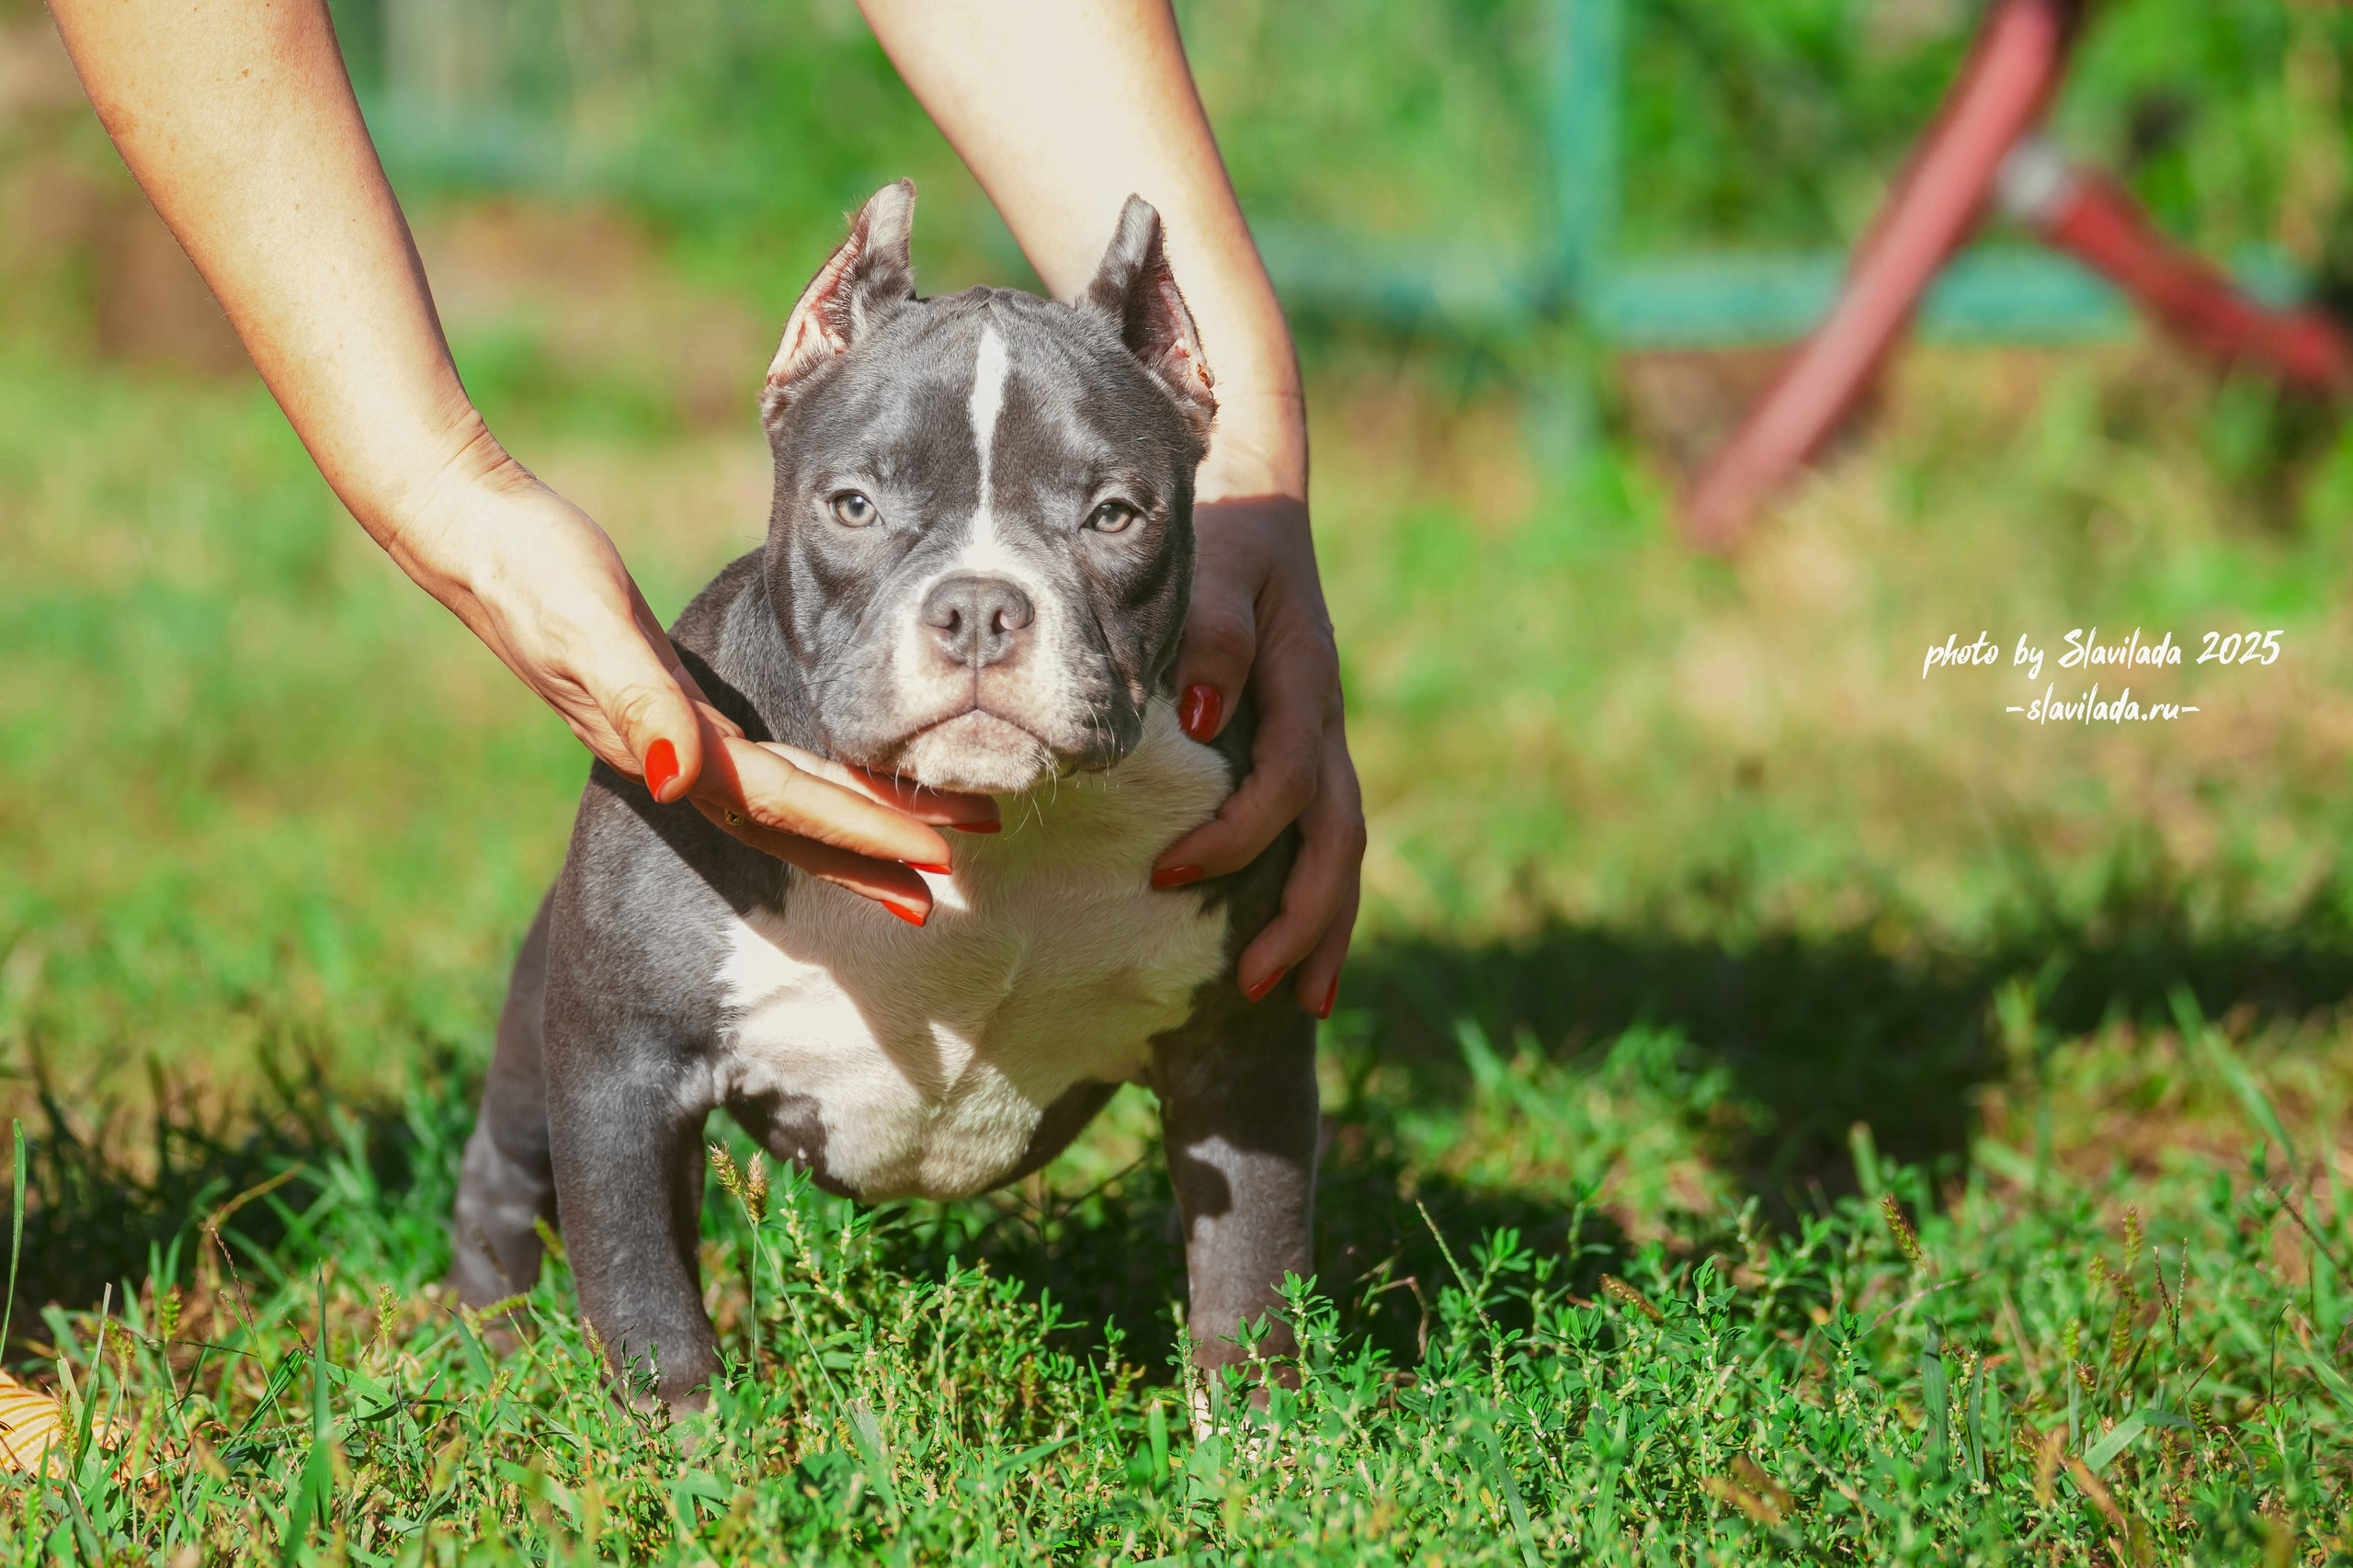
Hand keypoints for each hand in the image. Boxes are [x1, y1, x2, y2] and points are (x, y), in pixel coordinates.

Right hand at [401, 458, 996, 920]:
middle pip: (793, 825)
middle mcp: (675, 754)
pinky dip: (814, 786)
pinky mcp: (673, 701)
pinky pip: (763, 765)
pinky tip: (846, 783)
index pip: (788, 804)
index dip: (862, 832)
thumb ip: (634, 699)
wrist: (471, 537)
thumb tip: (673, 773)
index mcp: (668, 744)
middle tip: (949, 883)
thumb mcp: (587, 628)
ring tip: (922, 849)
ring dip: (852, 830)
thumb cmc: (532, 572)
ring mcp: (673, 734)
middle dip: (872, 856)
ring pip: (784, 803)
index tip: (932, 856)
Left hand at [1151, 495, 1363, 1014]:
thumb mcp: (1219, 565)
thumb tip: (1205, 712)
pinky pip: (1328, 836)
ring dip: (1324, 924)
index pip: (1285, 781)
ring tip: (1298, 1000)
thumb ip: (1214, 632)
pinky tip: (1299, 950)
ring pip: (1343, 846)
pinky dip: (1321, 897)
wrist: (1263, 502)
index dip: (1236, 834)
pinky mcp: (1310, 747)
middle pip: (1336, 836)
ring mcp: (1325, 737)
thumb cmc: (1227, 535)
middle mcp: (1324, 718)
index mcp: (1304, 681)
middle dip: (1301, 915)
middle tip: (1254, 984)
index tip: (1168, 870)